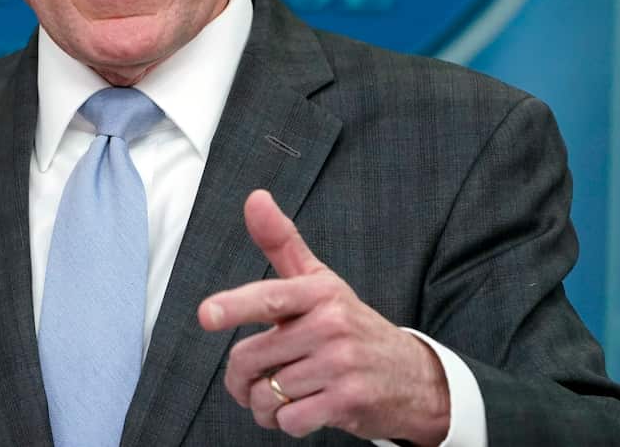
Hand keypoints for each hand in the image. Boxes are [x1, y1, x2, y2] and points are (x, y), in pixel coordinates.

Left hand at [197, 190, 449, 444]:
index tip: (206, 315)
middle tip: (247, 381)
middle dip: (239, 378)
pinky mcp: (348, 402)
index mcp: (320, 292)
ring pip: (267, 393)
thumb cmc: (351, 324)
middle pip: (251, 357)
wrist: (413, 376)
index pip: (270, 297)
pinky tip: (295, 412)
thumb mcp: (320, 281)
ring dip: (261, 404)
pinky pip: (290, 420)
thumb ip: (282, 242)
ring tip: (276, 397)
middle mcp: (332, 325)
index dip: (234, 305)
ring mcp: (342, 365)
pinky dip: (283, 422)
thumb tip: (254, 197)